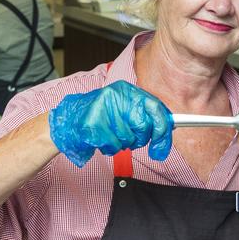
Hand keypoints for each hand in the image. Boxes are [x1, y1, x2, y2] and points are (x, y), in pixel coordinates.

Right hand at [48, 81, 172, 166]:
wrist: (70, 121)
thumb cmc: (103, 118)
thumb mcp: (125, 110)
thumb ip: (146, 116)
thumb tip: (168, 129)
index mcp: (128, 91)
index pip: (155, 107)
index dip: (163, 128)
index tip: (163, 146)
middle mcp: (117, 95)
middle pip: (144, 126)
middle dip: (139, 139)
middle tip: (129, 138)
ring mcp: (104, 108)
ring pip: (128, 139)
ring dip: (122, 144)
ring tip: (110, 134)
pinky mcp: (93, 123)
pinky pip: (114, 145)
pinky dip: (110, 148)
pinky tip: (102, 139)